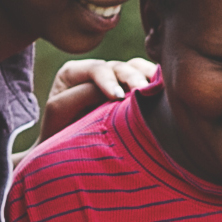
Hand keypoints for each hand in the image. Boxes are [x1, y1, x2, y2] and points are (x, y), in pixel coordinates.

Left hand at [39, 57, 155, 142]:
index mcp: (74, 73)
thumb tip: (112, 92)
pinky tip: (165, 91)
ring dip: (148, 77)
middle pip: (120, 66)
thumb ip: (77, 98)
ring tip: (158, 88)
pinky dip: (156, 82)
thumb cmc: (56, 134)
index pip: (97, 69)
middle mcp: (96, 73)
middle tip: (143, 91)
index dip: (109, 80)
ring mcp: (115, 80)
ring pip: (136, 69)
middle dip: (133, 78)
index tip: (117, 97)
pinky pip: (147, 80)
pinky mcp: (131, 92)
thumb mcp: (58, 115)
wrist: (62, 155)